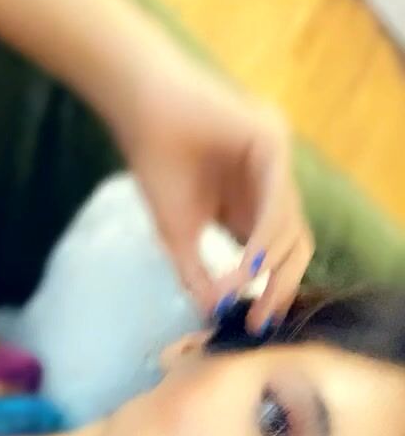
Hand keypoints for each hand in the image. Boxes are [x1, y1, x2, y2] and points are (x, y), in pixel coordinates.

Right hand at [115, 47, 313, 331]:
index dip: (271, 293)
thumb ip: (198, 275)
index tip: (251, 325)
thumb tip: (215, 313)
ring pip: (292, 228)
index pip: (279, 256)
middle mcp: (273, 186)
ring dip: (270, 267)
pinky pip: (280, 200)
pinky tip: (247, 264)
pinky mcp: (274, 141)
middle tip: (258, 319)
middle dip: (280, 288)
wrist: (138, 111)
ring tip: (241, 292)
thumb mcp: (178, 237)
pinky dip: (265, 238)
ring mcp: (278, 162)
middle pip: (297, 247)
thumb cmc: (155, 165)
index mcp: (254, 207)